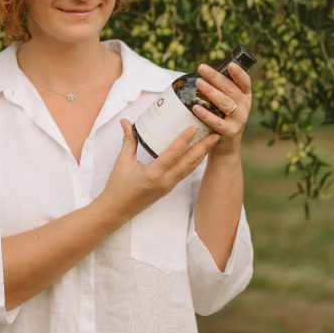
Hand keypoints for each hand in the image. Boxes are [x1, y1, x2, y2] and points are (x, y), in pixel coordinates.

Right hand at [97, 119, 220, 219]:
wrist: (117, 210)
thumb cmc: (118, 186)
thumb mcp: (122, 162)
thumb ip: (128, 140)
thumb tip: (125, 122)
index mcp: (153, 174)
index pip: (173, 154)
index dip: (184, 140)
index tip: (195, 127)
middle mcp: (165, 181)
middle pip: (189, 162)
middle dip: (204, 147)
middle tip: (216, 133)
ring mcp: (168, 186)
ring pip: (190, 168)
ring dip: (202, 154)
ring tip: (212, 141)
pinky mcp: (168, 188)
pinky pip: (185, 173)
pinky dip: (193, 162)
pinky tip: (199, 153)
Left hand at [191, 63, 252, 157]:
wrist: (225, 146)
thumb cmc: (223, 118)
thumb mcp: (227, 102)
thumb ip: (221, 89)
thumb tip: (204, 71)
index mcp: (245, 96)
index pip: (245, 82)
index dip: (239, 73)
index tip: (229, 64)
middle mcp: (244, 107)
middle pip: (231, 89)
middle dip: (216, 77)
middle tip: (202, 68)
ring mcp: (238, 120)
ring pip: (225, 103)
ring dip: (211, 92)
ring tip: (198, 83)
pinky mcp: (230, 132)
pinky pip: (217, 122)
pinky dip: (205, 114)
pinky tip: (195, 107)